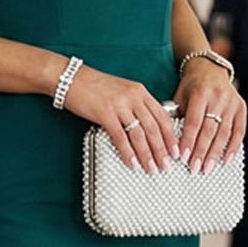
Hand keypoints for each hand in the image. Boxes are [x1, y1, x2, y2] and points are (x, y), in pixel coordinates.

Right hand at [64, 66, 178, 170]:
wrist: (71, 78)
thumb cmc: (95, 86)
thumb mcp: (122, 91)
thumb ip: (135, 105)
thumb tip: (147, 127)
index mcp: (140, 91)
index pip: (162, 116)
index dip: (171, 136)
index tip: (176, 151)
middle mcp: (133, 97)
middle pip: (154, 128)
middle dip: (162, 150)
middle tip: (167, 166)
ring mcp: (119, 105)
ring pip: (140, 134)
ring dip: (147, 154)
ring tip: (152, 168)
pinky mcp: (105, 113)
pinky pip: (120, 137)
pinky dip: (128, 153)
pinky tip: (132, 163)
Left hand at [173, 59, 245, 172]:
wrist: (210, 69)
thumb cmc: (191, 87)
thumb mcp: (180, 96)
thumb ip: (176, 115)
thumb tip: (168, 141)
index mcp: (200, 93)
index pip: (194, 122)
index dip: (189, 141)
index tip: (183, 158)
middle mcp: (218, 98)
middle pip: (209, 130)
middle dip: (201, 152)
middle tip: (195, 169)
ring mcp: (232, 103)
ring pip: (224, 133)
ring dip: (215, 154)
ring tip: (207, 169)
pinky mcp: (241, 108)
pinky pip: (239, 131)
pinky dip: (233, 147)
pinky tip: (226, 161)